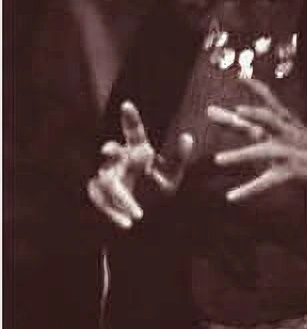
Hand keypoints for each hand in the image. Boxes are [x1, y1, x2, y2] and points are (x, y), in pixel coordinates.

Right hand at [87, 101, 193, 228]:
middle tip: (109, 149)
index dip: (131, 119)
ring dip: (123, 198)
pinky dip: (114, 213)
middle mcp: (120, 160)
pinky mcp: (98, 195)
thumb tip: (188, 135)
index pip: (134, 133)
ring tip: (139, 214)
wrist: (145, 224)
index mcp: (138, 151)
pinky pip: (102, 202)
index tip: (127, 104)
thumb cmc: (157, 192)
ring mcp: (107, 177)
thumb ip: (178, 157)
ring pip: (108, 181)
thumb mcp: (171, 177)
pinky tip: (127, 224)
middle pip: (112, 152)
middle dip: (111, 151)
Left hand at [208, 78, 306, 202]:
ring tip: (218, 160)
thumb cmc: (300, 142)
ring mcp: (287, 153)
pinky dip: (248, 190)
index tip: (240, 78)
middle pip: (268, 121)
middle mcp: (284, 133)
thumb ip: (250, 120)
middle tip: (238, 111)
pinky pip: (266, 182)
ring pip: (263, 152)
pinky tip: (231, 196)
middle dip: (255, 115)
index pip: (270, 100)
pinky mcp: (289, 172)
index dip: (256, 88)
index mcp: (283, 121)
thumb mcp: (279, 127)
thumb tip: (232, 109)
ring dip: (240, 155)